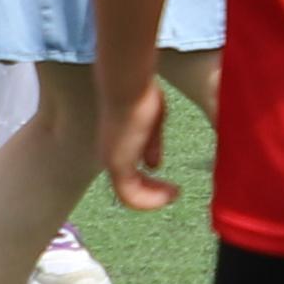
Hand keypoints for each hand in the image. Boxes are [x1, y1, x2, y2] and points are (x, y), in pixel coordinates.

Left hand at [103, 78, 178, 214]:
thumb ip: (151, 146)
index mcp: (118, 145)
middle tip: (172, 193)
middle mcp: (111, 155)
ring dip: (153, 199)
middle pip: (129, 188)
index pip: (130, 174)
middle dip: (152, 193)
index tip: (168, 184)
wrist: (127, 83)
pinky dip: (151, 200)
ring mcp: (112, 161)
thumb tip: (154, 166)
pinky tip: (169, 194)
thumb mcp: (152, 124)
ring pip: (129, 196)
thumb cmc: (140, 94)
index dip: (149, 183)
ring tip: (172, 195)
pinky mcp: (118, 164)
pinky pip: (132, 196)